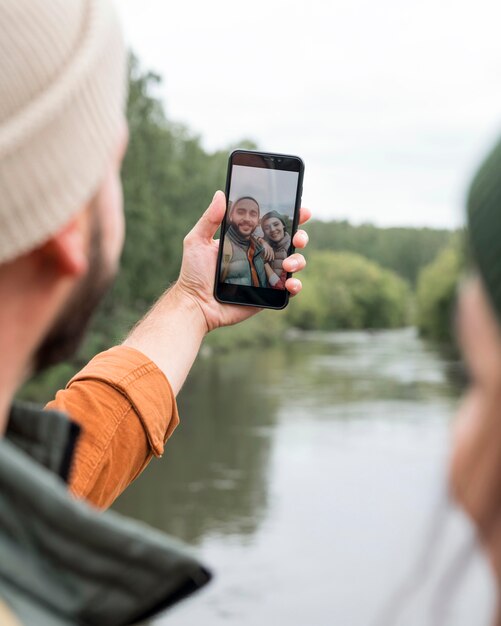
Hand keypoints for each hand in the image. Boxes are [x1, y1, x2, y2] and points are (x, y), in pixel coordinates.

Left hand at [174, 190, 310, 331]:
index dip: (290, 217)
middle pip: (289, 243)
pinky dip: (295, 286)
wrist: (196, 304)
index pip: (272, 226)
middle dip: (300, 236)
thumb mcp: (198, 241)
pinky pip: (289, 289)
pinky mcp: (268, 295)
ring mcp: (266, 275)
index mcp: (248, 241)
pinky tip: (290, 284)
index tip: (301, 211)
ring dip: (299, 260)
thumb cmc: (194, 273)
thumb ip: (210, 219)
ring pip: (294, 264)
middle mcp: (260, 256)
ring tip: (288, 264)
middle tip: (297, 238)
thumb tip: (220, 194)